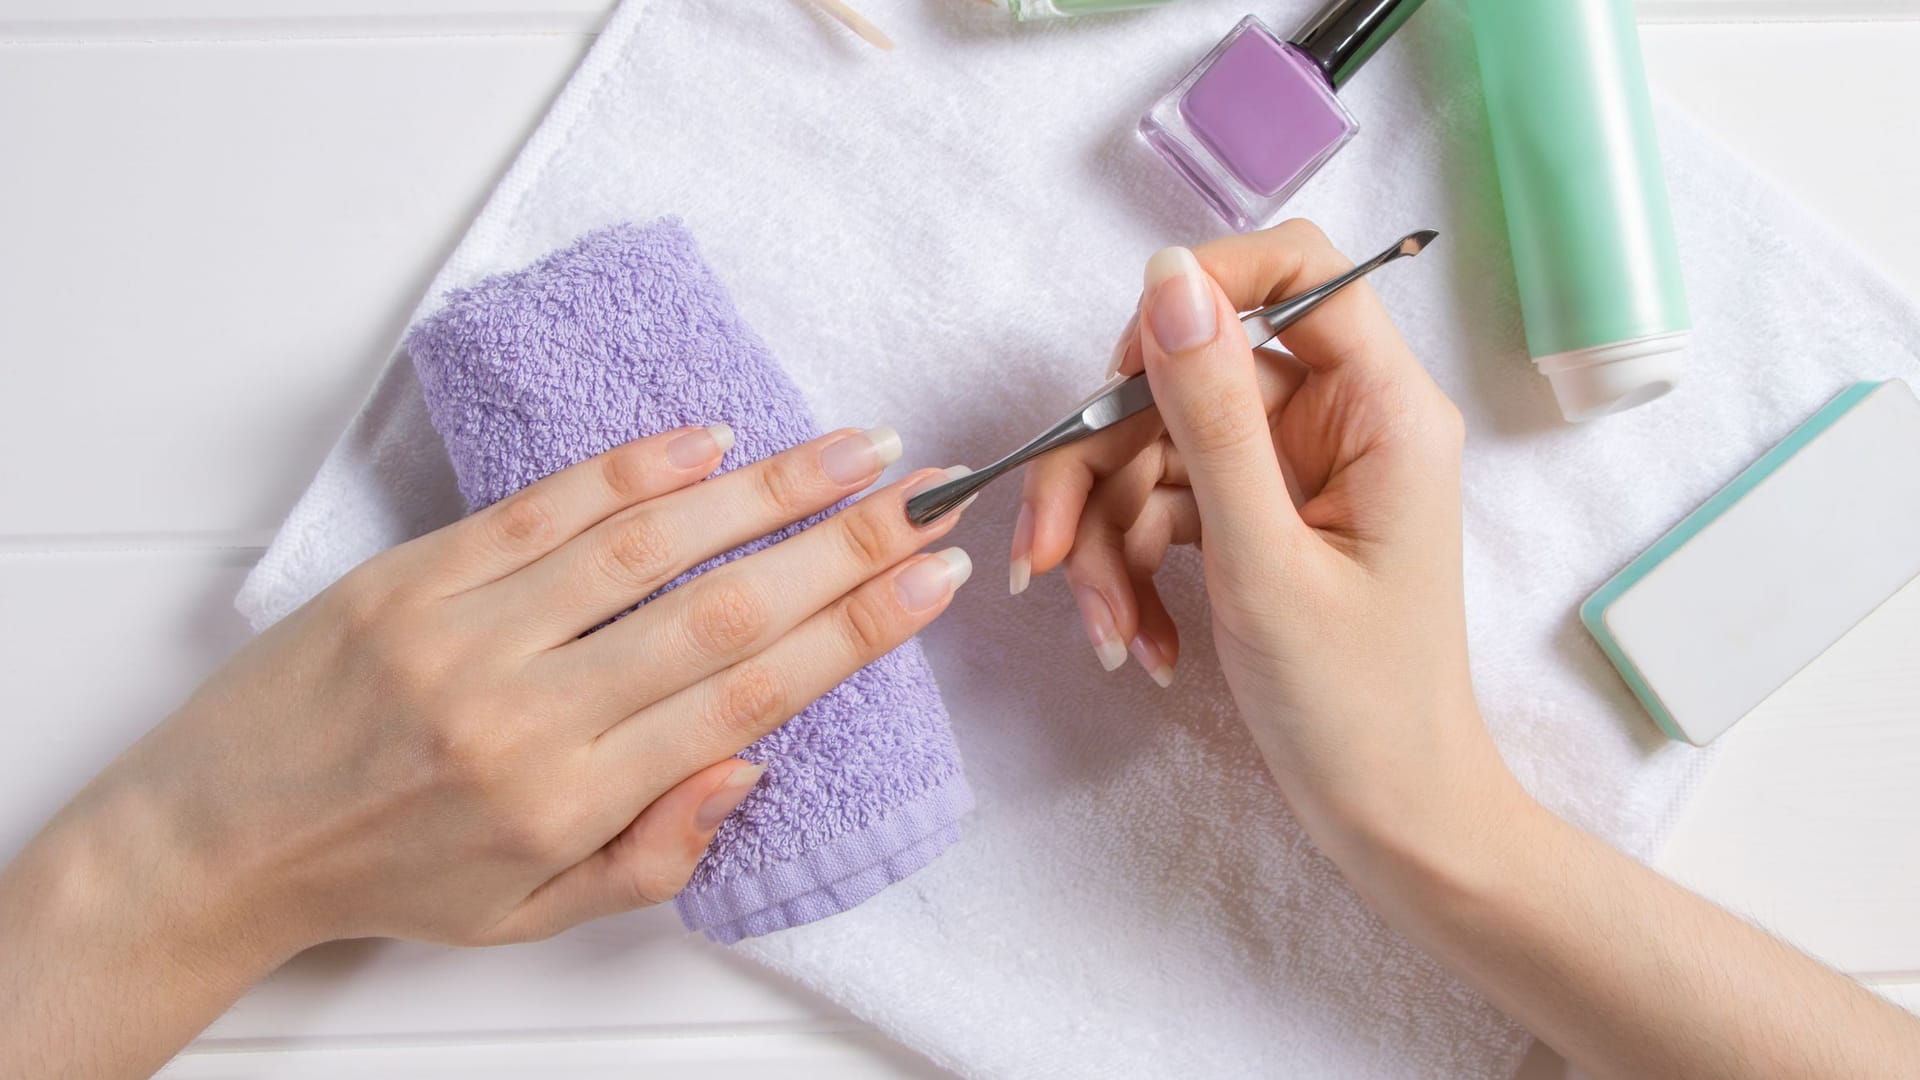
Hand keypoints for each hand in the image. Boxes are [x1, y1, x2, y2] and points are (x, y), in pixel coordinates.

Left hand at [1, 423, 970, 1076]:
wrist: (215, 840)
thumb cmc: (388, 876)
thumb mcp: (533, 913)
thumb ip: (653, 850)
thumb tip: (747, 760)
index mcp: (568, 798)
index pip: (747, 694)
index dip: (856, 628)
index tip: (932, 577)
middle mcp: (527, 709)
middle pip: (722, 609)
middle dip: (845, 544)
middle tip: (926, 493)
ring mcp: (466, 629)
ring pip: (646, 542)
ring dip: (764, 489)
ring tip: (849, 450)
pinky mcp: (414, 573)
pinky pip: (544, 506)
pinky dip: (636, 468)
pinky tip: (713, 441)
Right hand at [1013, 220, 1518, 852]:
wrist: (1392, 823)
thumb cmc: (1357, 706)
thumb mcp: (1263, 557)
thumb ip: (1209, 412)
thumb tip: (1167, 275)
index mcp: (1382, 408)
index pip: (1296, 269)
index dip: (1197, 292)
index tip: (1118, 369)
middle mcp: (1341, 422)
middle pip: (1190, 377)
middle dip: (1107, 469)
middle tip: (1050, 556)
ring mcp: (1298, 474)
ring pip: (1161, 451)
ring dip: (1111, 541)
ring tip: (1110, 634)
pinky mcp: (1262, 521)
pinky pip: (1169, 507)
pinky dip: (1138, 570)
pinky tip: (1142, 645)